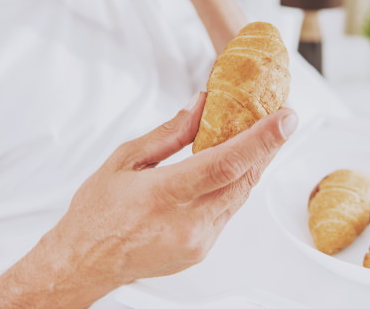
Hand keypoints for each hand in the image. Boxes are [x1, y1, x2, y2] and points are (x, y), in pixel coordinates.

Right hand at [48, 93, 297, 303]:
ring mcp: (197, 241)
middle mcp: (187, 222)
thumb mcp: (125, 160)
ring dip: (255, 164)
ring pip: (240, 195)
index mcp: (163, 195)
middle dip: (268, 146)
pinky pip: (228, 211)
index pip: (225, 164)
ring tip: (264, 135)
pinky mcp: (201, 250)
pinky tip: (235, 166)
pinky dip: (235, 185)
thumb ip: (170, 133)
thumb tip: (202, 106)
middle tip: (283, 118)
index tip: (285, 119)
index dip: (261, 139)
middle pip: (243, 179)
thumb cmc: (97, 212)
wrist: (84, 263)